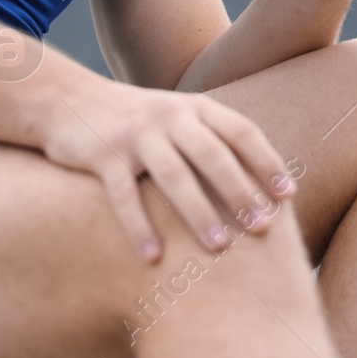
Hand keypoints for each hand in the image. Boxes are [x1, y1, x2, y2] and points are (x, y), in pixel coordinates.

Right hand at [37, 77, 297, 264]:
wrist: (68, 99)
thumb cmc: (137, 121)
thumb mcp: (177, 118)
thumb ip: (212, 140)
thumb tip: (261, 186)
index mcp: (195, 108)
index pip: (241, 131)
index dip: (267, 162)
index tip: (287, 196)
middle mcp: (170, 116)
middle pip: (212, 155)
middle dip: (240, 192)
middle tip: (262, 228)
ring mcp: (136, 134)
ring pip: (173, 176)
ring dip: (198, 214)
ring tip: (219, 249)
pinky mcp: (103, 154)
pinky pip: (125, 195)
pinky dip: (139, 227)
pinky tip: (153, 258)